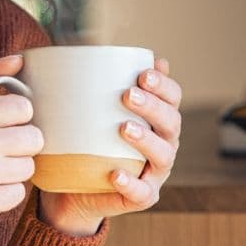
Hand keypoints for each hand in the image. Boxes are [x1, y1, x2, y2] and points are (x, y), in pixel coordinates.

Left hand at [37, 56, 182, 235]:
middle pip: (172, 123)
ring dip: (147, 140)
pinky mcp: (141, 197)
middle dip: (154, 106)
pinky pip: (142, 192)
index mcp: (156, 119)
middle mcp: (162, 143)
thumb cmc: (84, 140)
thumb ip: (93, 84)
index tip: (143, 73)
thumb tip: (89, 47)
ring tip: (124, 128)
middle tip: (128, 95)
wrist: (73, 188)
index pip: (172, 98)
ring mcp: (154, 172)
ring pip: (164, 156)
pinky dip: (131, 183)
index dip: (164, 85)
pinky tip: (115, 174)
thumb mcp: (86, 111)